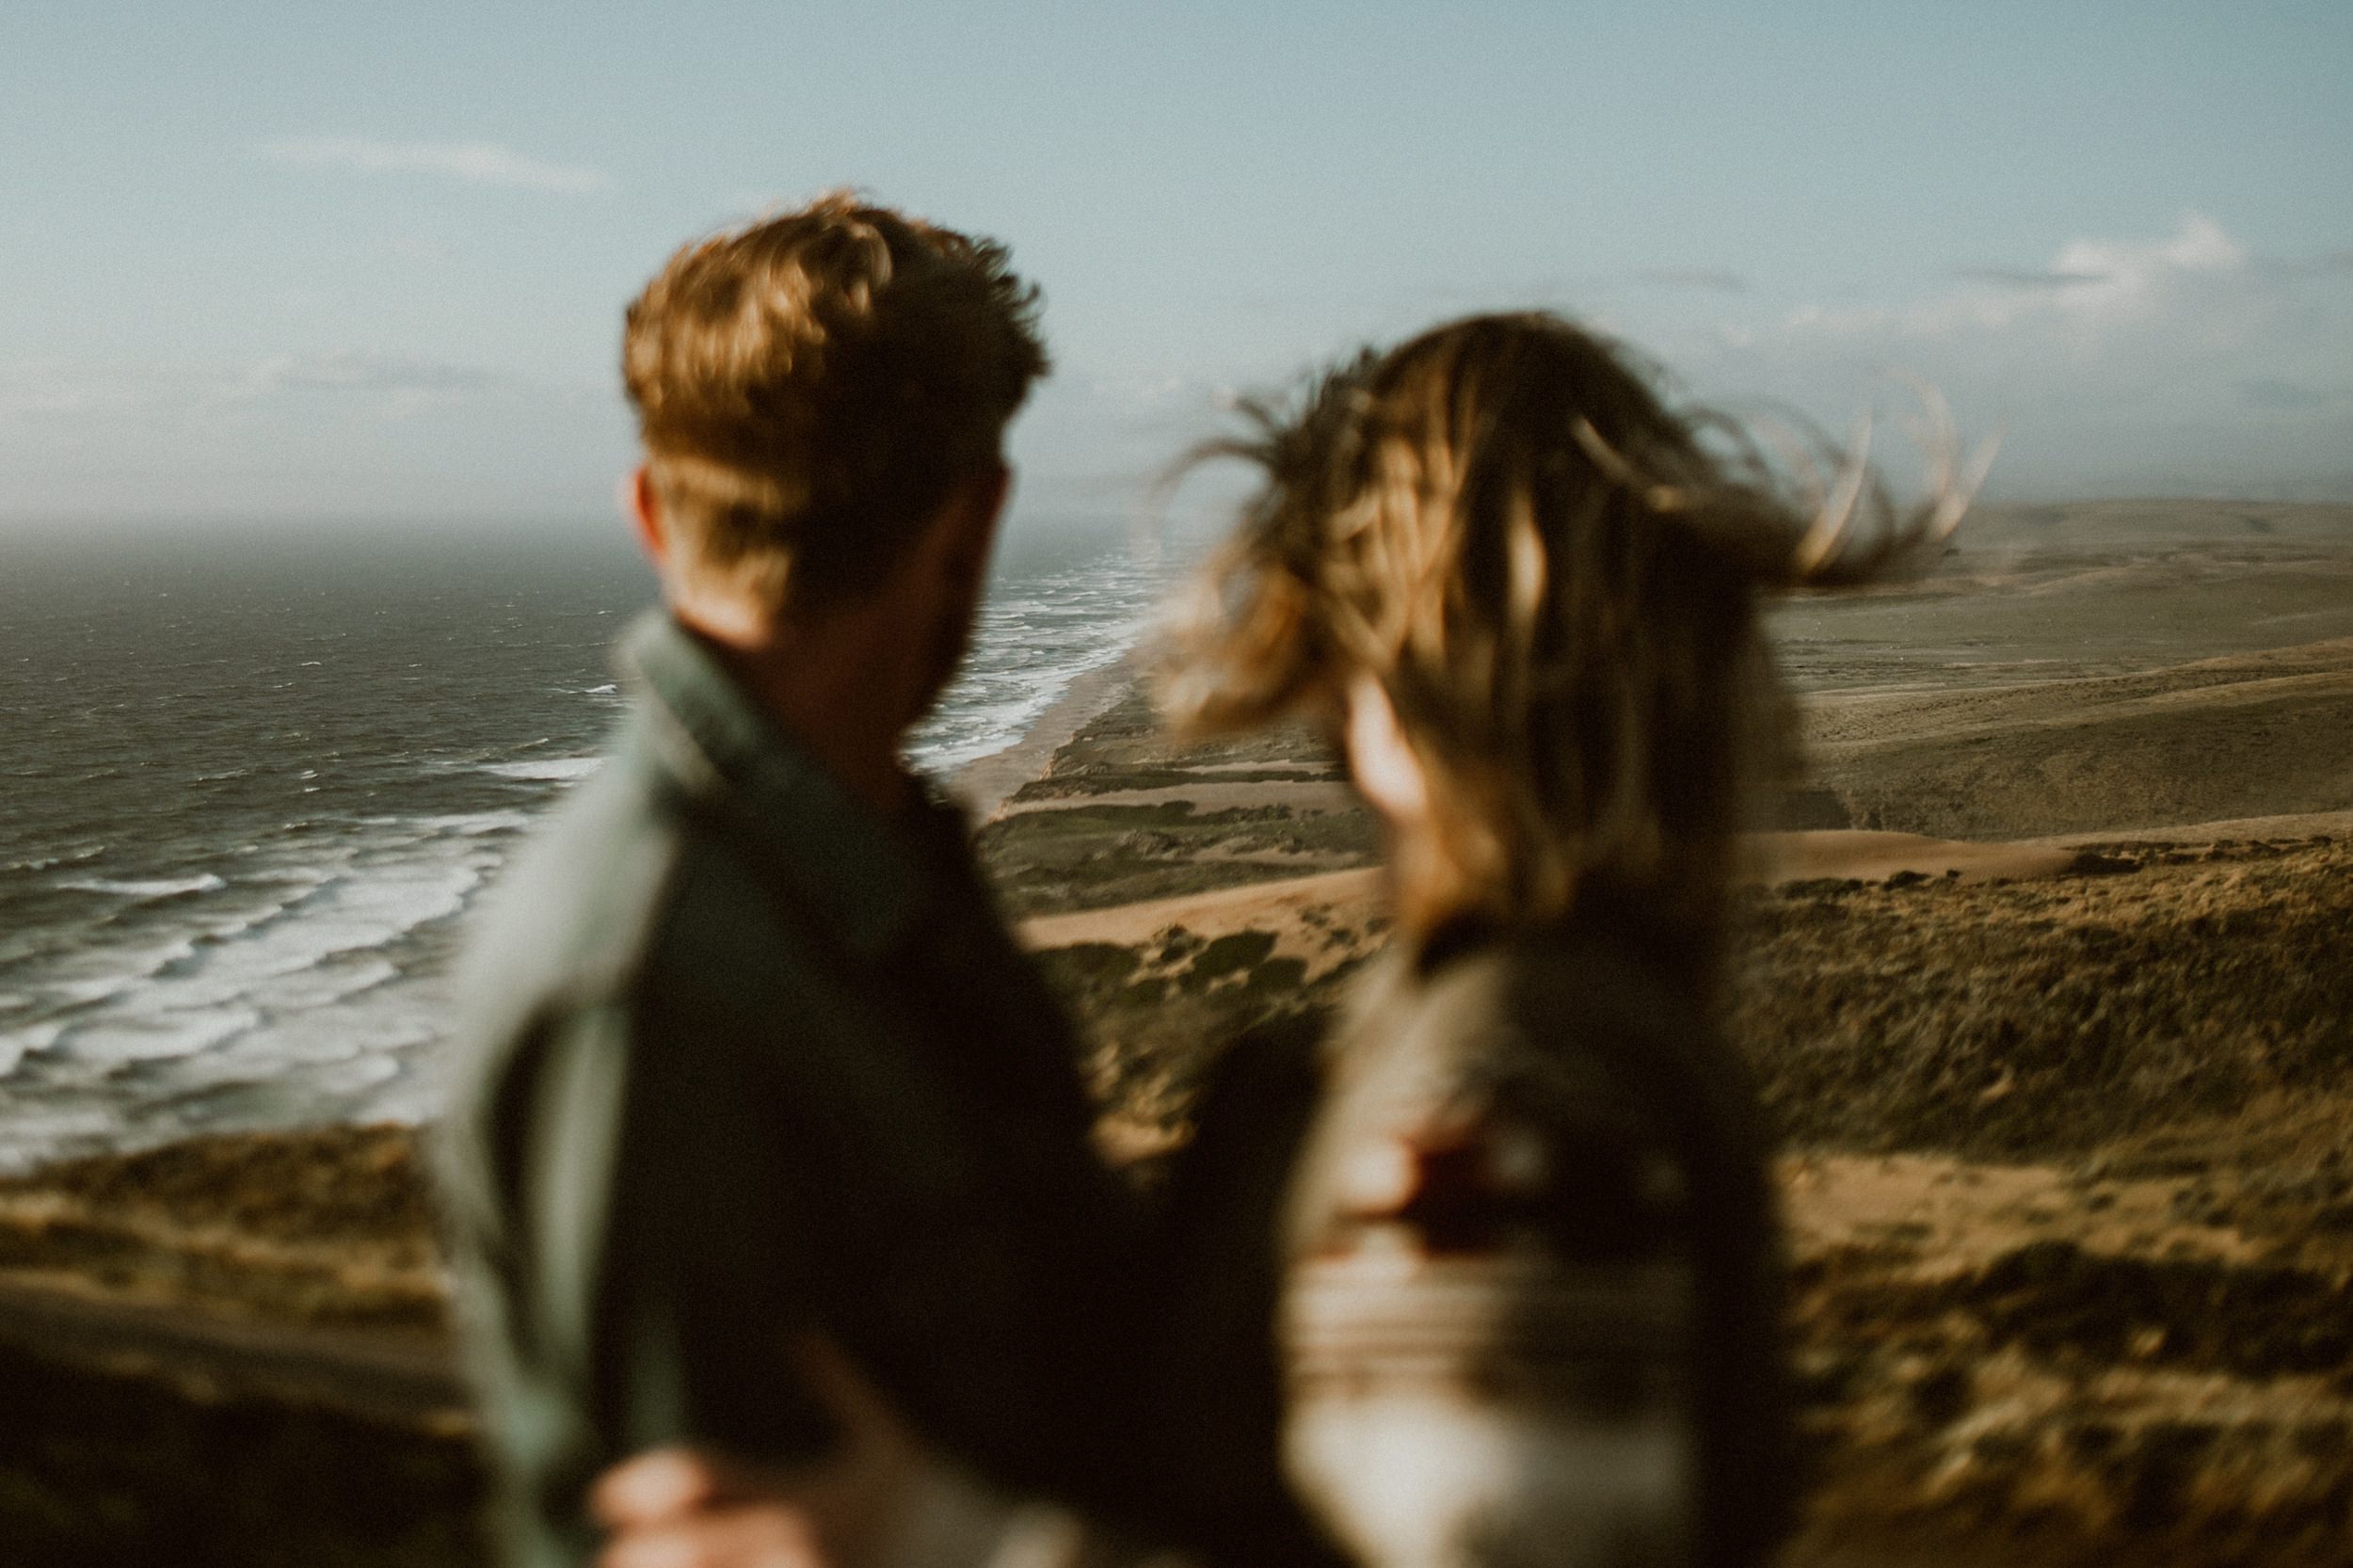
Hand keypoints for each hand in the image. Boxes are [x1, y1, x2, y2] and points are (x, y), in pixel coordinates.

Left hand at [593, 1337, 922, 1567]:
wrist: (1004, 1557)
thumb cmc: (940, 1502)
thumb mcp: (889, 1442)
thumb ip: (840, 1387)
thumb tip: (803, 1330)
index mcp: (803, 1490)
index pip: (702, 1472)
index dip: (645, 1483)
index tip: (605, 1497)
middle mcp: (799, 1534)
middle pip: (690, 1546)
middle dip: (641, 1554)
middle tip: (610, 1560)